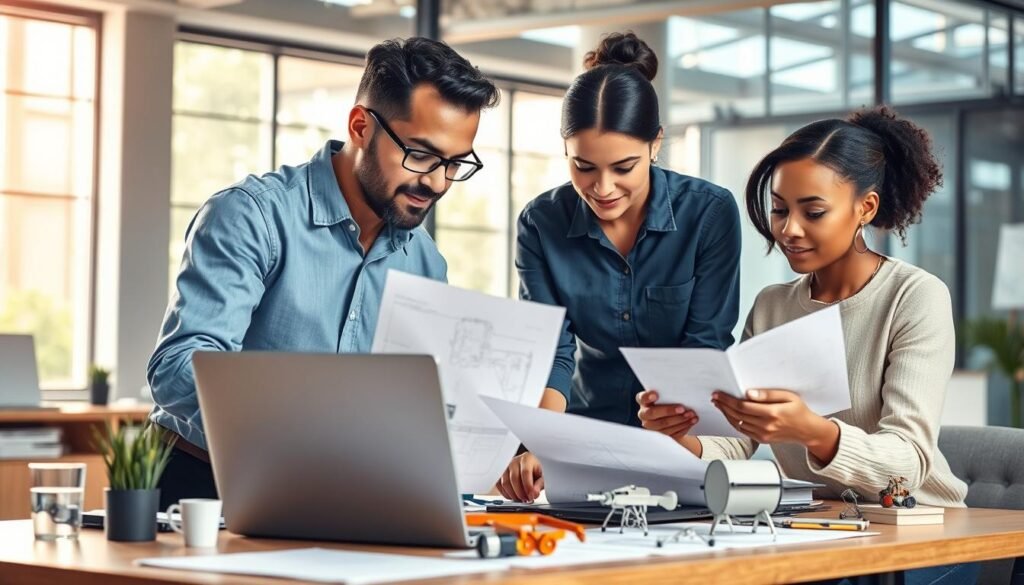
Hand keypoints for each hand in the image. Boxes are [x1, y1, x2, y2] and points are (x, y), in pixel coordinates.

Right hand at [496, 452, 543, 502]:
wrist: (533, 469)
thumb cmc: (538, 472)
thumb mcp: (543, 478)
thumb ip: (540, 485)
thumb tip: (534, 493)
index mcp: (527, 459)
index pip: (525, 472)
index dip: (528, 486)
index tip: (532, 496)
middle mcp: (515, 461)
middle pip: (513, 478)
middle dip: (520, 492)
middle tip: (527, 499)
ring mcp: (506, 467)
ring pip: (505, 483)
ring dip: (513, 495)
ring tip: (522, 498)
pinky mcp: (501, 474)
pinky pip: (499, 485)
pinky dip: (506, 494)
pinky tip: (514, 497)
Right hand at [636, 390, 698, 443]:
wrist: (671, 415)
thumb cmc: (668, 400)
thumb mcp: (666, 394)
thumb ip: (668, 392)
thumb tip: (680, 389)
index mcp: (644, 401)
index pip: (642, 398)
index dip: (648, 397)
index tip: (656, 395)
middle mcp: (644, 414)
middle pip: (652, 413)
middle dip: (668, 411)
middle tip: (682, 408)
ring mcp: (651, 426)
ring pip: (664, 425)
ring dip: (680, 420)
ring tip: (691, 414)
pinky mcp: (661, 436)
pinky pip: (672, 433)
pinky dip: (683, 426)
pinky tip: (691, 421)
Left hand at [712, 389, 837, 459]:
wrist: (807, 430)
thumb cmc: (799, 411)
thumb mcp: (788, 396)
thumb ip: (768, 394)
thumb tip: (749, 393)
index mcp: (772, 413)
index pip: (743, 406)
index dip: (728, 400)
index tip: (719, 394)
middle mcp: (766, 425)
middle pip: (737, 414)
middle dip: (723, 405)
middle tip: (715, 397)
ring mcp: (763, 434)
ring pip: (737, 423)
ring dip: (726, 413)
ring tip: (719, 404)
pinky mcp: (762, 439)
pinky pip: (742, 430)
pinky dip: (733, 422)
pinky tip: (729, 414)